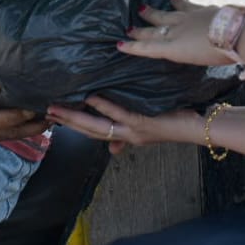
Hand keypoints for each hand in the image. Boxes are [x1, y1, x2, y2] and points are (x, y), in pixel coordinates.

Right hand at [47, 96, 202, 155]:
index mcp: (127, 137)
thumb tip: (112, 148)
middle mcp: (127, 136)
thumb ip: (129, 137)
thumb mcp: (150, 130)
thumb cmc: (176, 122)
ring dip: (76, 117)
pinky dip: (103, 106)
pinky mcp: (143, 122)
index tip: (56, 117)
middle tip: (46, 112)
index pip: (95, 132)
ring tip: (58, 107)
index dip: (75, 125)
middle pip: (90, 131)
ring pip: (98, 126)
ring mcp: (134, 130)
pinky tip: (90, 96)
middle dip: (68, 122)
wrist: (198, 128)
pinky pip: (119, 114)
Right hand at [118, 0, 232, 67]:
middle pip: (154, 30)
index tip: (120, 45)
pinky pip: (186, 4)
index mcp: (175, 48)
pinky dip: (179, 1)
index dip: (134, 47)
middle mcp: (177, 31)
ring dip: (154, 12)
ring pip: (166, 13)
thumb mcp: (202, 62)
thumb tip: (193, 54)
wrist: (236, 32)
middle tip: (129, 28)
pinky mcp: (201, 9)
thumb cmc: (220, 54)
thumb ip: (194, 57)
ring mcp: (188, 17)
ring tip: (143, 8)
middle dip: (140, 30)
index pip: (149, 48)